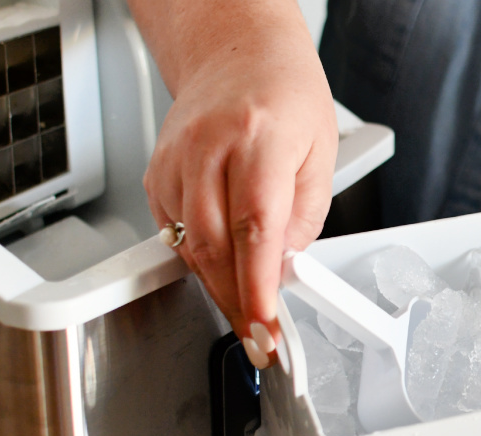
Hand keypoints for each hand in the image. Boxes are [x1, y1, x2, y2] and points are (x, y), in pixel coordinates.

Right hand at [141, 8, 336, 367]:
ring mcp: (176, 161)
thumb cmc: (286, 95)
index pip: (256, 229)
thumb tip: (285, 268)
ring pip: (188, 245)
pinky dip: (199, 258)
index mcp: (260, 140)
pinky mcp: (157, 173)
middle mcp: (210, 148)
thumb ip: (305, 216)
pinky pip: (174, 232)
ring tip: (247, 309)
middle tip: (259, 337)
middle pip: (213, 246)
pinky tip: (222, 266)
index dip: (257, 288)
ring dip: (217, 286)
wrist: (236, 53)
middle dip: (236, 301)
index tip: (264, 327)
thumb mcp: (322, 153)